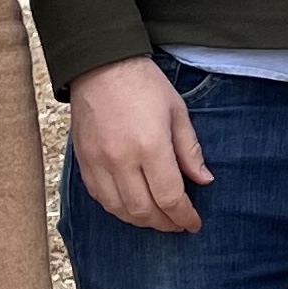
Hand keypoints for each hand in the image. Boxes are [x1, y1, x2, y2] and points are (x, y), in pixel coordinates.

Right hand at [70, 55, 213, 231]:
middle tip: (178, 224)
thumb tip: (204, 180)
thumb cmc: (144, 84)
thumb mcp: (177, 112)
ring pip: (119, 210)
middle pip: (144, 210)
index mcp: (150, 146)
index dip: (184, 217)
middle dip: (165, 223)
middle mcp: (122, 160)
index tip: (193, 223)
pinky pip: (100, 198)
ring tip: (157, 218)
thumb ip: (190, 150)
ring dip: (141, 221)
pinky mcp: (83, 161)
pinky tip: (131, 206)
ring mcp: (98, 163)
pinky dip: (118, 209)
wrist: (100, 65)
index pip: (170, 198)